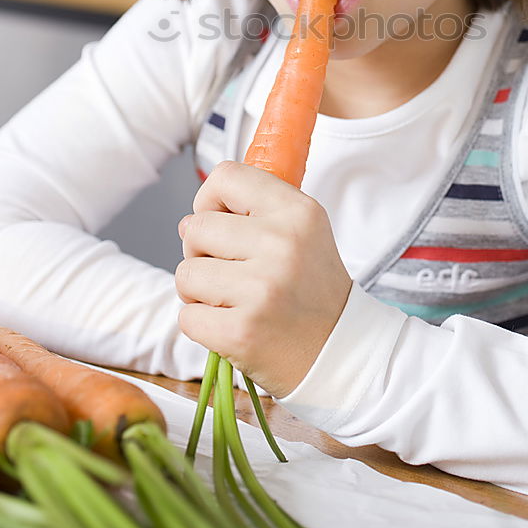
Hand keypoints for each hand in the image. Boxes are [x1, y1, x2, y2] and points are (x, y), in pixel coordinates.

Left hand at [175, 160, 352, 397]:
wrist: (342, 351)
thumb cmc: (313, 289)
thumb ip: (254, 209)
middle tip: (230, 270)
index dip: (210, 199)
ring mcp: (261, 288)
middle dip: (200, 251)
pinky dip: (202, 324)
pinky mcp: (241, 331)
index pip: (226, 176)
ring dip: (198, 290)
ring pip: (185, 272)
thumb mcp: (303, 230)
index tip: (221, 221)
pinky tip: (232, 324)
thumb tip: (189, 219)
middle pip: (195, 227)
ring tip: (231, 299)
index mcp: (296, 212)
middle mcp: (281, 243)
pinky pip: (187, 317)